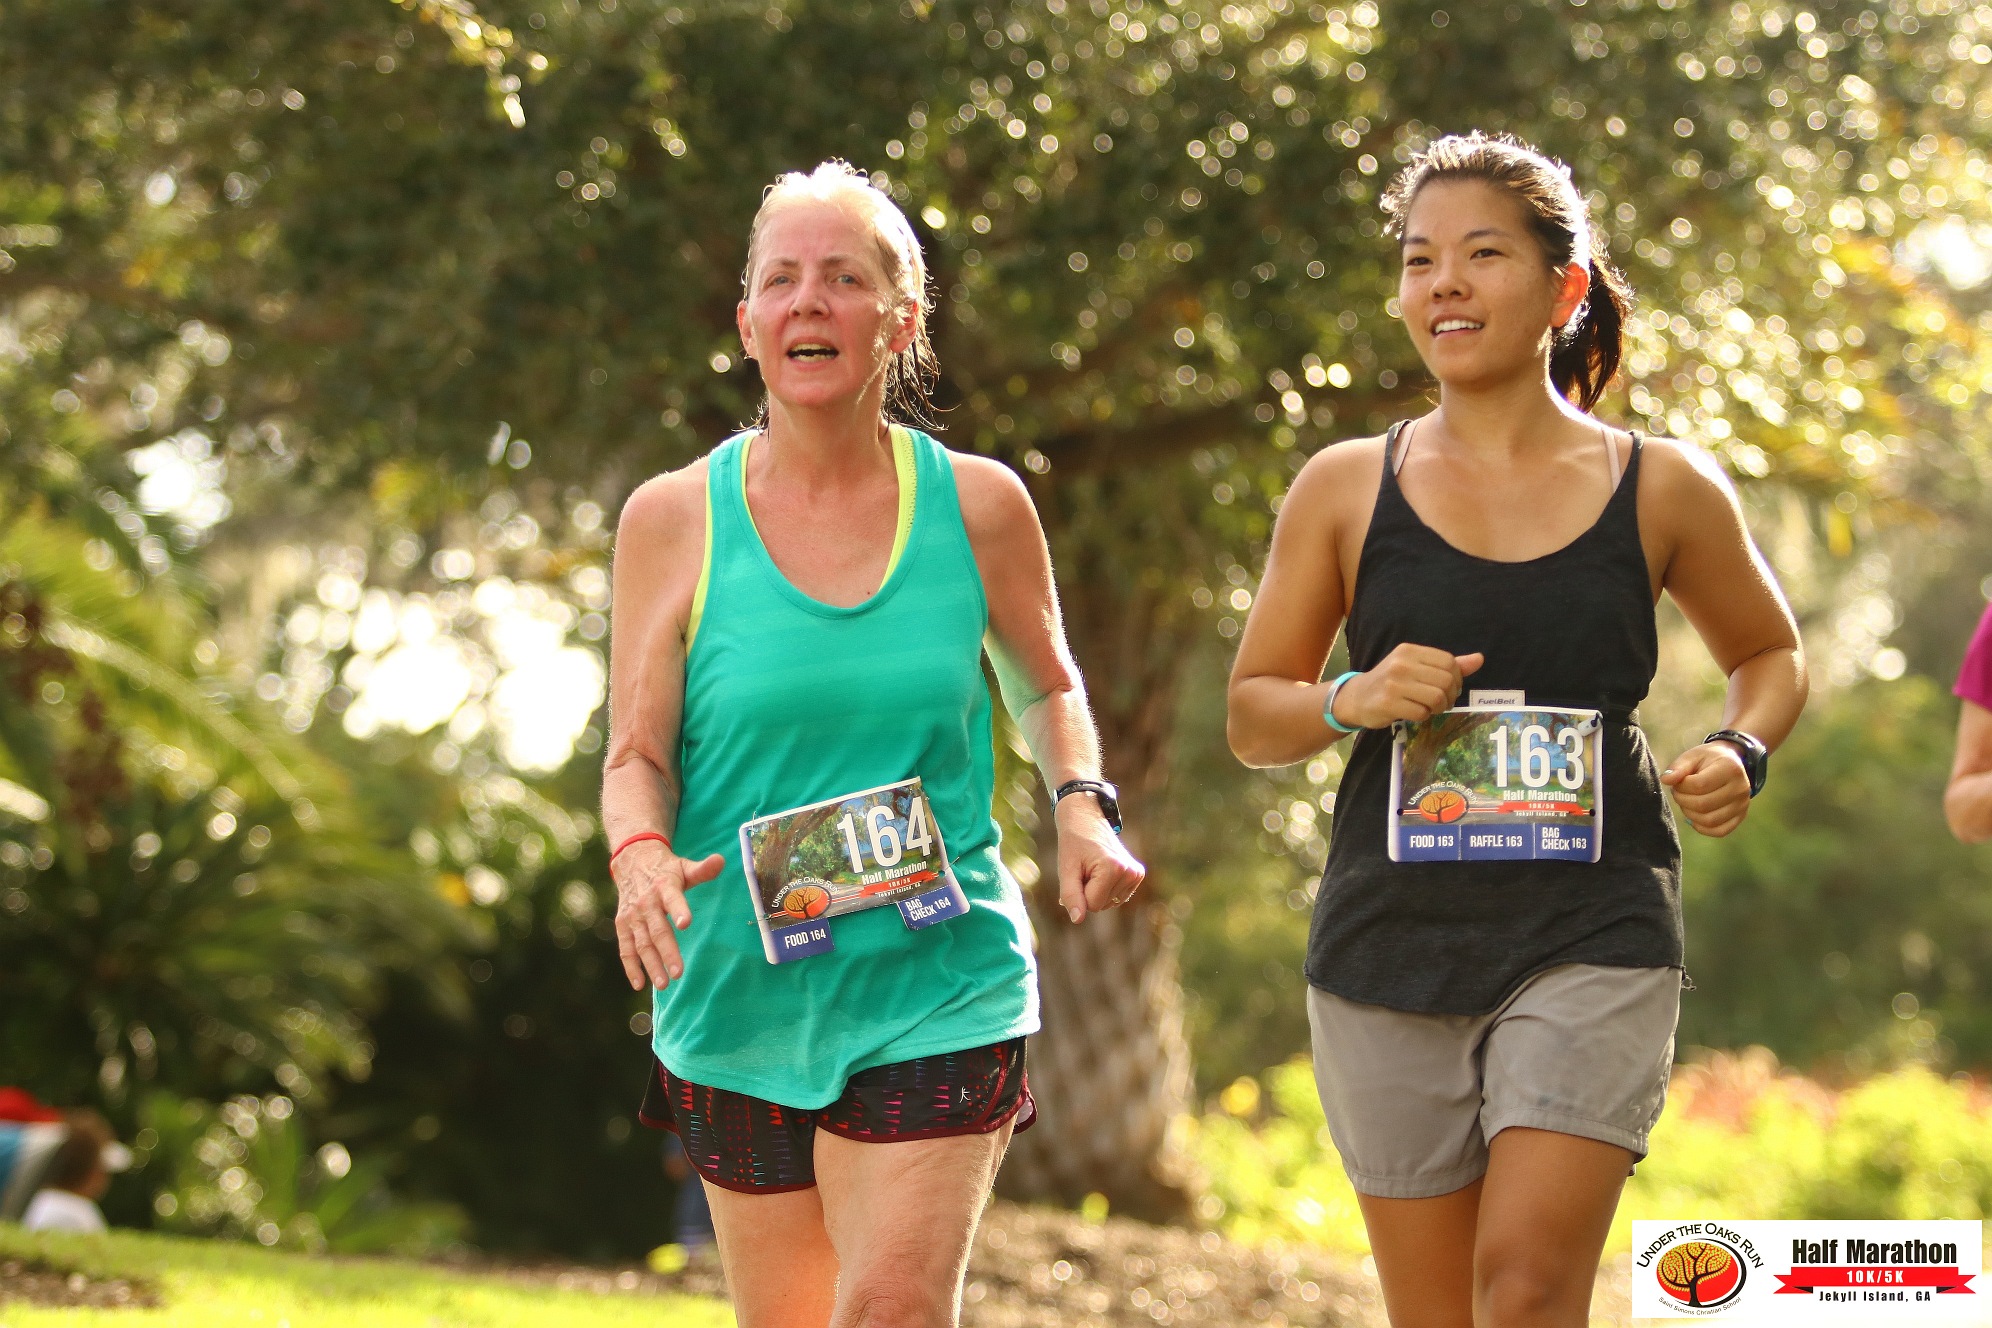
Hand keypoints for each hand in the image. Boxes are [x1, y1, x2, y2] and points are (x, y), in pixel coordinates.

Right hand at [611, 840, 723, 990]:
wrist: (633, 860)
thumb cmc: (666, 870)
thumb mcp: (684, 867)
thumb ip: (703, 870)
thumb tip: (721, 860)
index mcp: (664, 886)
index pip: (672, 898)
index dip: (679, 910)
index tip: (686, 923)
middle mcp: (646, 903)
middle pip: (657, 930)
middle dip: (667, 952)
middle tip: (679, 973)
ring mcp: (633, 916)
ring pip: (642, 943)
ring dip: (651, 964)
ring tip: (664, 984)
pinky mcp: (623, 925)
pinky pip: (626, 948)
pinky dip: (631, 966)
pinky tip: (639, 984)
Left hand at [1054, 794, 1146, 922]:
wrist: (1086, 820)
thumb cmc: (1073, 845)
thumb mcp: (1066, 870)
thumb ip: (1071, 895)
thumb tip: (1077, 920)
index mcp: (1114, 868)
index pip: (1092, 905)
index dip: (1080, 893)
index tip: (1079, 872)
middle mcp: (1130, 871)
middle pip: (1102, 905)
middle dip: (1089, 892)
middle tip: (1085, 869)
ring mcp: (1136, 873)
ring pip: (1109, 903)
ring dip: (1097, 890)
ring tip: (1093, 868)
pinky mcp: (1137, 875)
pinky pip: (1117, 898)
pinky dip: (1106, 889)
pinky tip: (1103, 871)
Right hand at [1333, 645, 1484, 728]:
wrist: (1357, 697)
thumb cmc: (1391, 682)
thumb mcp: (1416, 668)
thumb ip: (1447, 665)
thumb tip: (1479, 659)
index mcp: (1410, 651)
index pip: (1449, 662)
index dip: (1457, 679)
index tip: (1449, 689)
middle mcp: (1402, 663)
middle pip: (1446, 681)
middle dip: (1449, 696)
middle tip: (1441, 703)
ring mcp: (1394, 683)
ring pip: (1436, 698)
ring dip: (1438, 708)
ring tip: (1429, 709)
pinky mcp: (1388, 703)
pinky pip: (1421, 713)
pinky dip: (1423, 717)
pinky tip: (1414, 713)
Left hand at [1661, 742, 1751, 837]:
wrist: (1729, 763)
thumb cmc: (1708, 760)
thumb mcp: (1692, 756)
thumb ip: (1678, 767)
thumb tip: (1665, 780)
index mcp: (1730, 769)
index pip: (1699, 785)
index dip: (1681, 786)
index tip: (1678, 782)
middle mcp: (1741, 788)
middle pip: (1703, 805)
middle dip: (1683, 800)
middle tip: (1679, 793)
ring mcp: (1742, 805)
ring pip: (1710, 820)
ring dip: (1690, 814)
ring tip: (1687, 802)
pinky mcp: (1741, 817)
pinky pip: (1719, 831)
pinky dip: (1702, 827)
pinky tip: (1695, 815)